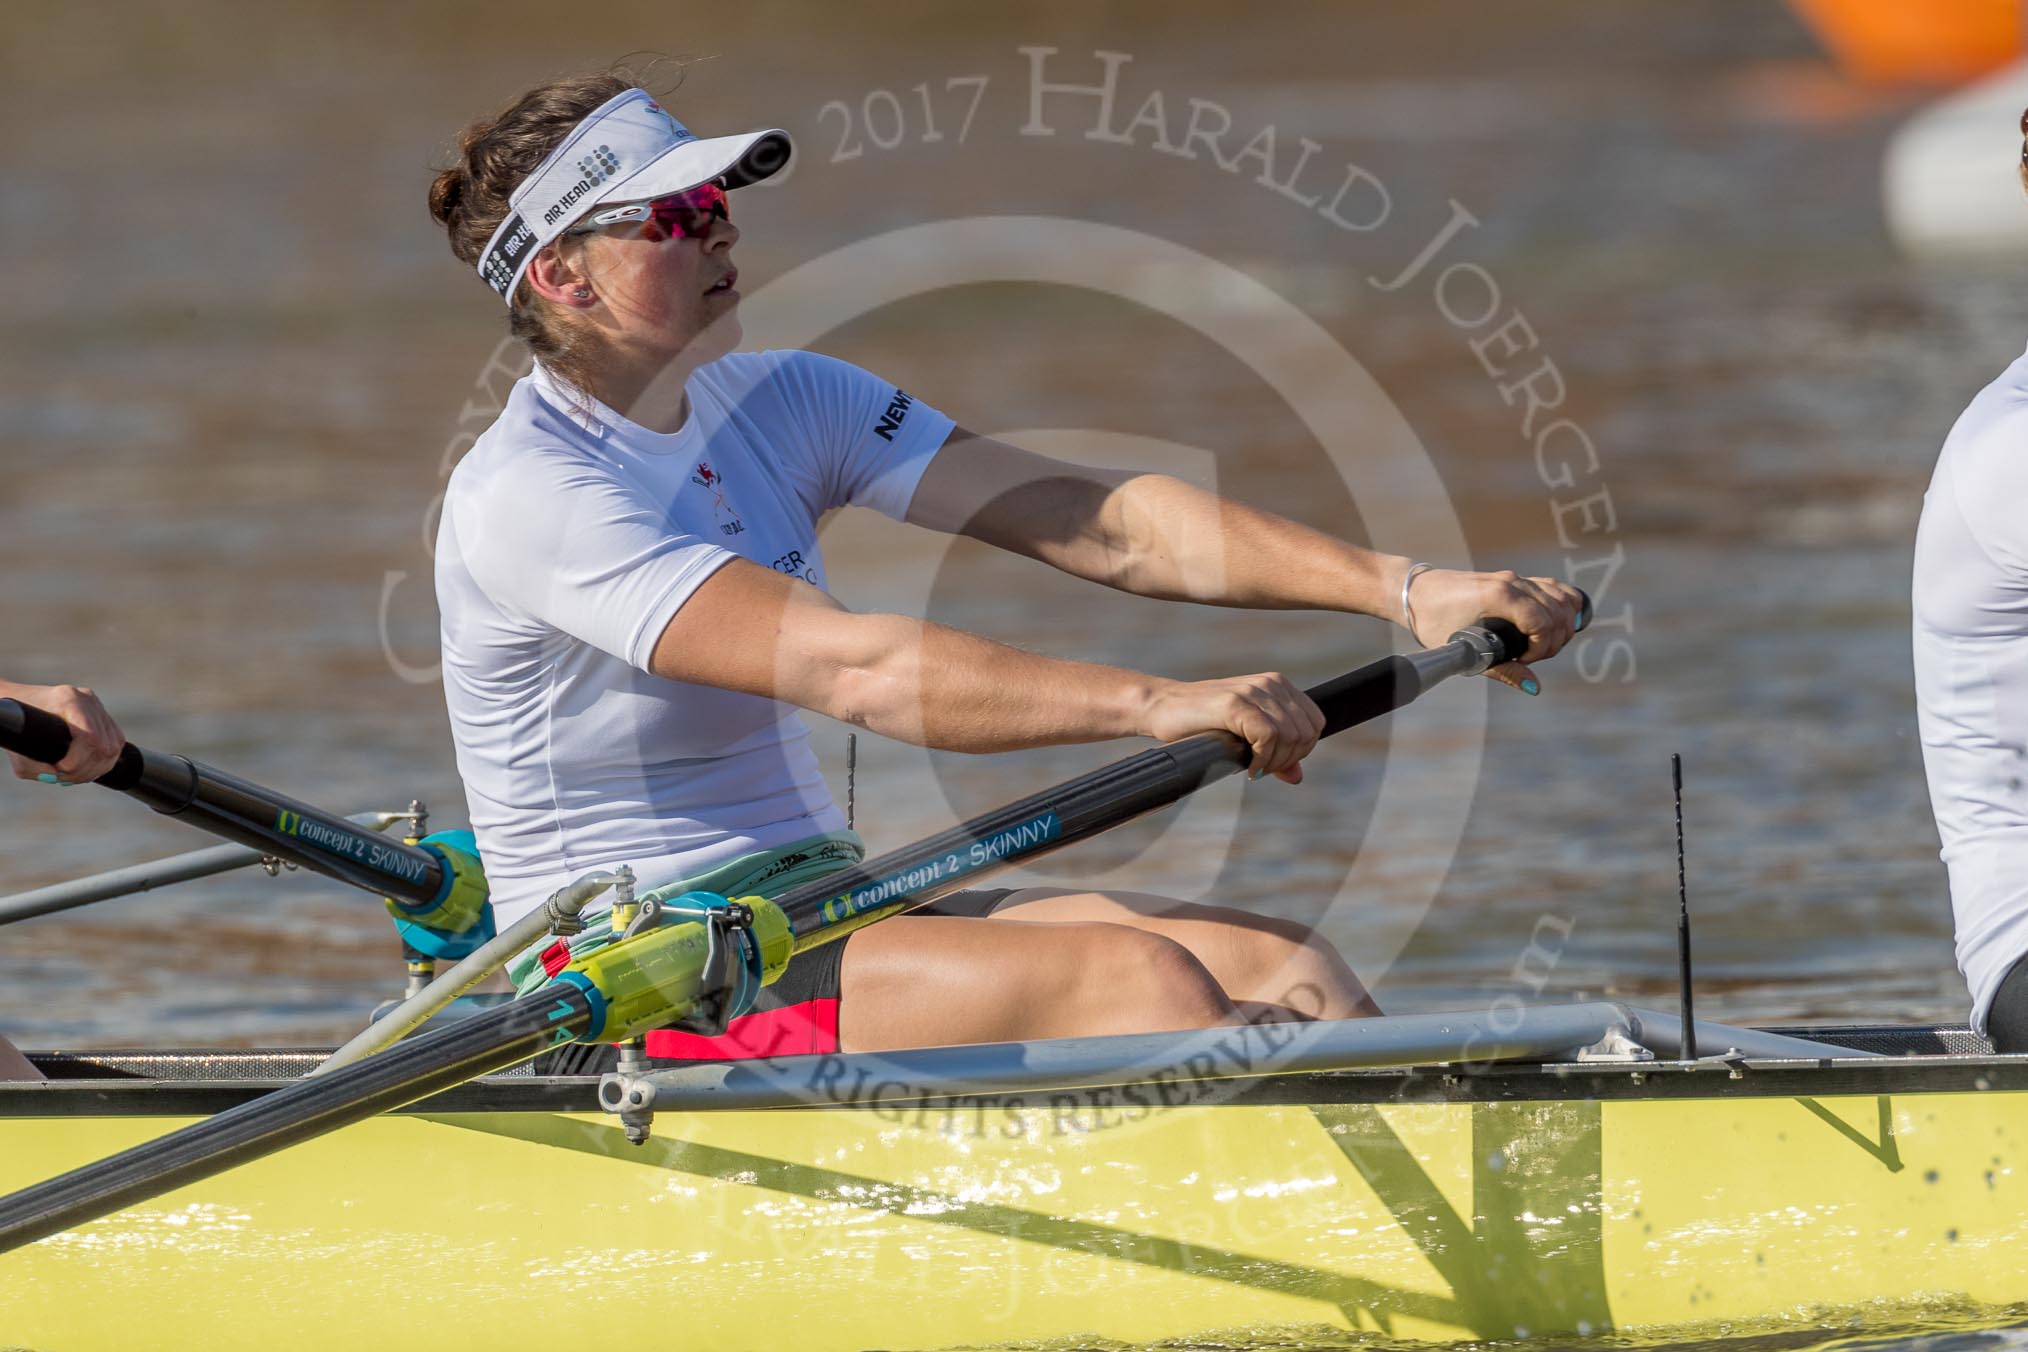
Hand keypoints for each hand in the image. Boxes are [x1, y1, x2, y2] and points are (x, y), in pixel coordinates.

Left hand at [2, 682, 124, 783]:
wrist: (19, 703)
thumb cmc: (17, 726)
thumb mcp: (18, 751)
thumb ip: (36, 768)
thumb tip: (58, 777)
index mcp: (67, 699)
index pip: (90, 736)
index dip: (78, 761)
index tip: (60, 769)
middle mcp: (87, 700)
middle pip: (105, 746)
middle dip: (86, 769)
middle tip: (66, 778)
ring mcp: (97, 706)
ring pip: (114, 747)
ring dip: (97, 768)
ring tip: (76, 776)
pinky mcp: (103, 715)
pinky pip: (116, 743)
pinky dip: (104, 761)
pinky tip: (88, 767)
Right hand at [1141, 673, 1324, 783]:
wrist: (1163, 708)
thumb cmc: (1202, 723)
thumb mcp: (1245, 737)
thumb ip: (1274, 752)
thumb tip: (1297, 776)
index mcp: (1277, 685)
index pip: (1314, 723)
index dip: (1301, 750)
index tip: (1274, 762)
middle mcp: (1270, 683)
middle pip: (1306, 733)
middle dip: (1287, 760)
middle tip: (1260, 769)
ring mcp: (1253, 691)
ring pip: (1290, 736)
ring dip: (1272, 762)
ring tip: (1251, 768)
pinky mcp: (1235, 703)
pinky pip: (1268, 737)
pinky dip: (1261, 760)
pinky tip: (1245, 767)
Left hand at [1401, 567, 1586, 694]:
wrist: (1416, 593)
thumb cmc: (1433, 621)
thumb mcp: (1465, 651)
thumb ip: (1503, 670)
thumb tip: (1534, 687)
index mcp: (1500, 596)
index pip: (1544, 622)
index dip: (1542, 648)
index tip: (1524, 660)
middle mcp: (1513, 582)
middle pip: (1558, 612)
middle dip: (1554, 641)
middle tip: (1531, 658)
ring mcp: (1516, 578)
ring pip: (1562, 598)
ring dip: (1563, 625)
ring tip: (1542, 645)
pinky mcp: (1516, 579)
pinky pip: (1553, 588)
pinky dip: (1564, 605)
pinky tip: (1559, 623)